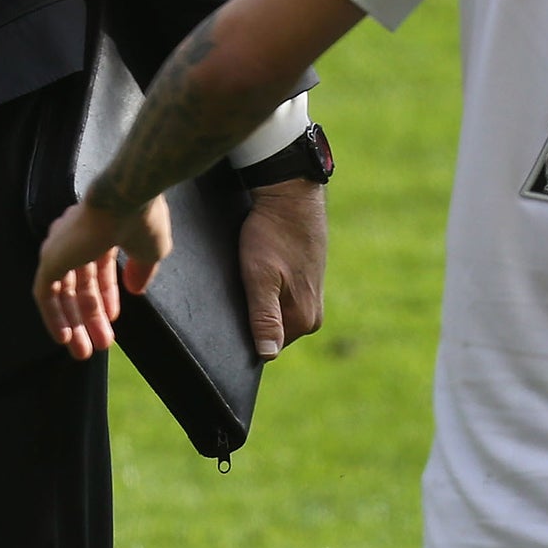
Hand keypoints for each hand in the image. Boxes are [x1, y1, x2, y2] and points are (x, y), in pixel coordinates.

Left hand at [32, 197, 171, 361]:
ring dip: (74, 323)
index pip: (98, 269)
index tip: (113, 318)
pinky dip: (53, 316)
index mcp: (101, 230)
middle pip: (80, 284)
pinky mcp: (51, 258)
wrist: (126, 199)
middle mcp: (77, 237)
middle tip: (101, 344)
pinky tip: (64, 339)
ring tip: (85, 352)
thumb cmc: (143, 220)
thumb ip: (141, 270)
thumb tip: (135, 289)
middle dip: (90, 316)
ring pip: (63, 292)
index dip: (106, 296)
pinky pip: (46, 294)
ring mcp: (62, 247)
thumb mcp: (150, 251)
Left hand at [239, 178, 326, 360]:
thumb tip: (268, 354)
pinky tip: (259, 267)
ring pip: (275, 310)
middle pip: (270, 329)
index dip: (244, 330)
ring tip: (248, 274)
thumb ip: (264, 317)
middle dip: (251, 314)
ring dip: (258, 298)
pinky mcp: (308, 279)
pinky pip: (281, 294)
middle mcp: (314, 314)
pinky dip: (267, 285)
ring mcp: (313, 296)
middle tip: (239, 286)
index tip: (234, 306)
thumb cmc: (272, 233)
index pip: (265, 346)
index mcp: (305, 319)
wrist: (291, 193)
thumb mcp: (259, 276)